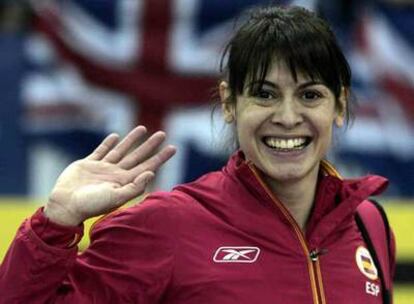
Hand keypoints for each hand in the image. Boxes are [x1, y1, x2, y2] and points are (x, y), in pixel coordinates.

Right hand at [44, 126, 175, 225]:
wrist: (65, 205)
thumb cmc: (91, 205)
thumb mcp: (116, 198)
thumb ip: (134, 187)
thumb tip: (151, 173)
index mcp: (125, 181)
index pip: (147, 166)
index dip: (160, 157)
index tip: (173, 147)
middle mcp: (116, 174)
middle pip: (137, 156)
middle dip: (150, 145)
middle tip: (162, 134)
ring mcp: (103, 169)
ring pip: (121, 150)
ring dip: (132, 140)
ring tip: (143, 128)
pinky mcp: (88, 164)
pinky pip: (101, 151)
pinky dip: (108, 143)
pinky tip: (116, 136)